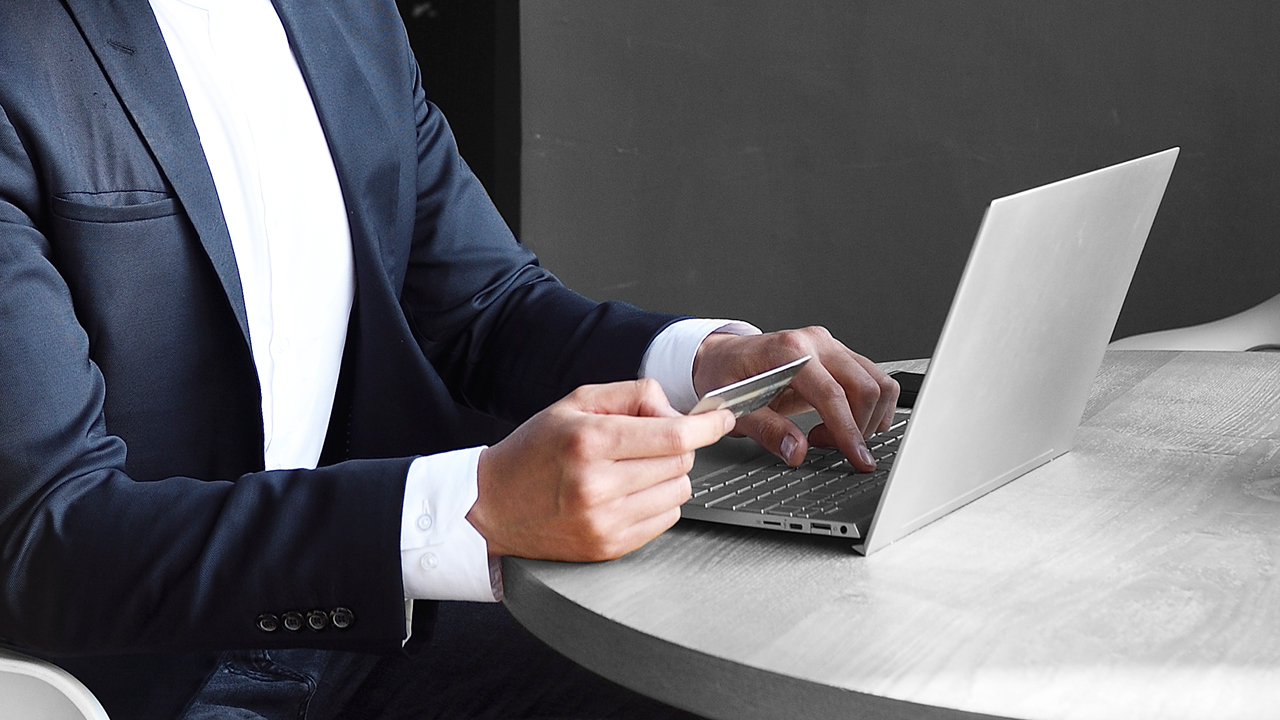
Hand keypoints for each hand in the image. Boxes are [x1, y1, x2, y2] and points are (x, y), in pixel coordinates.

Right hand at [467, 379, 735, 560]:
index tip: (722, 419)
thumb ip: (632, 394)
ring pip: (678, 492)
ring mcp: (604, 521)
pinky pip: (665, 521)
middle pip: (680, 462)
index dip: (707, 426)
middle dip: (677, 447)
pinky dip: (658, 503)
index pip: (673, 435)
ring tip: (632, 470)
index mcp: (589, 441)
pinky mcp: (609, 547)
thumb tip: (678, 411)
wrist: (491, 507)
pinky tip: (628, 494)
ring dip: (668, 476)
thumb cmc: (533, 451)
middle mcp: (597, 484)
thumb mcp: (575, 404)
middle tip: (648, 442)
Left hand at [692, 327, 897, 470]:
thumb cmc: (725, 376)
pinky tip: (841, 420)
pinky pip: (873, 379)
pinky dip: (869, 407)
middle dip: (857, 428)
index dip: (848, 431)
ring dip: (867, 417)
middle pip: (865, 388)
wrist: (723, 356)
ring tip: (831, 433)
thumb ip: (767, 430)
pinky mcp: (839, 353)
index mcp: (789, 351)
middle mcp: (816, 342)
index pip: (833, 395)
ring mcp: (831, 345)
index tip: (858, 458)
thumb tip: (797, 451)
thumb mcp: (735, 408)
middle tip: (825, 445)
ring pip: (877, 383)